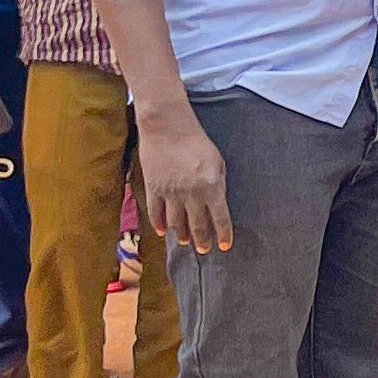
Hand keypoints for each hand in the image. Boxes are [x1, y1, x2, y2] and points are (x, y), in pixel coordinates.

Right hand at [132, 103, 232, 254]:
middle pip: (197, 225)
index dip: (223, 234)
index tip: (224, 245)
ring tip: (184, 241)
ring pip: (175, 223)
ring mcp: (170, 193)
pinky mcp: (153, 188)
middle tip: (205, 250)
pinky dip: (159, 224)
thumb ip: (218, 185)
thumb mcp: (217, 162)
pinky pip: (155, 213)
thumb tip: (217, 205)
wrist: (167, 127)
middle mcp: (191, 194)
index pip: (220, 218)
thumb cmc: (197, 142)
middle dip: (202, 240)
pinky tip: (162, 231)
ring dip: (181, 235)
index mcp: (211, 187)